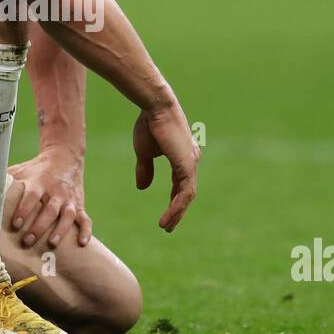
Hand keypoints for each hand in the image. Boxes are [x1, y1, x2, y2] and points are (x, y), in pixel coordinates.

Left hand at [6, 147, 91, 247]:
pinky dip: (86, 230)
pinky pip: (85, 219)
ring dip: (60, 230)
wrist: (65, 157)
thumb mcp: (19, 170)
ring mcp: (69, 199)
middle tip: (27, 241)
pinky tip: (82, 243)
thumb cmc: (35, 169)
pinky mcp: (79, 205)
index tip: (16, 224)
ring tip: (51, 244)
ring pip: (67, 215)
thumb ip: (3, 181)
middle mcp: (55, 191)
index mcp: (39, 182)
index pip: (32, 196)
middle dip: (39, 226)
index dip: (24, 209)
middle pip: (49, 209)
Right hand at [133, 98, 198, 231]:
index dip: (174, 199)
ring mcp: (190, 163)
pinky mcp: (187, 166)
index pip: (180, 183)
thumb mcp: (144, 152)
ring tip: (165, 226)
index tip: (166, 214)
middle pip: (186, 192)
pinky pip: (184, 193)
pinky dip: (176, 207)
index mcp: (182, 156)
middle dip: (177, 210)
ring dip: (176, 213)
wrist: (154, 108)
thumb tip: (142, 187)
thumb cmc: (149, 125)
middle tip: (167, 226)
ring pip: (186, 196)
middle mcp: (190, 160)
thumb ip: (145, 169)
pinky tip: (167, 217)